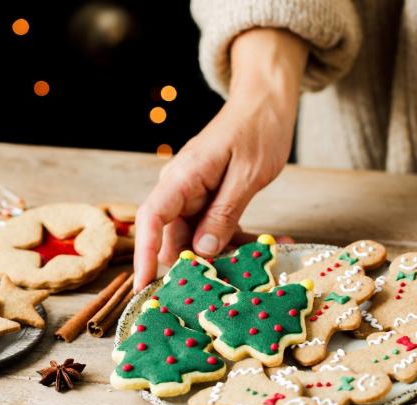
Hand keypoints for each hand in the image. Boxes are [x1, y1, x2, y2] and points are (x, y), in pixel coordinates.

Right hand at [133, 28, 307, 290]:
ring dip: (229, 253)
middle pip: (176, 236)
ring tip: (263, 263)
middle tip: (224, 290)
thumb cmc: (258, 128)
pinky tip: (272, 245)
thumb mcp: (247, 175)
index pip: (151, 218)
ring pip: (200, 237)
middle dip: (197, 265)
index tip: (144, 284)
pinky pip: (219, 227)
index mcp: (183, 177)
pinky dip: (241, 239)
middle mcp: (183, 188)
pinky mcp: (213, 198)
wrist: (267, 101)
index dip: (144, 253)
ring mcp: (197, 194)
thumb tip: (202, 251)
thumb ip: (223, 213)